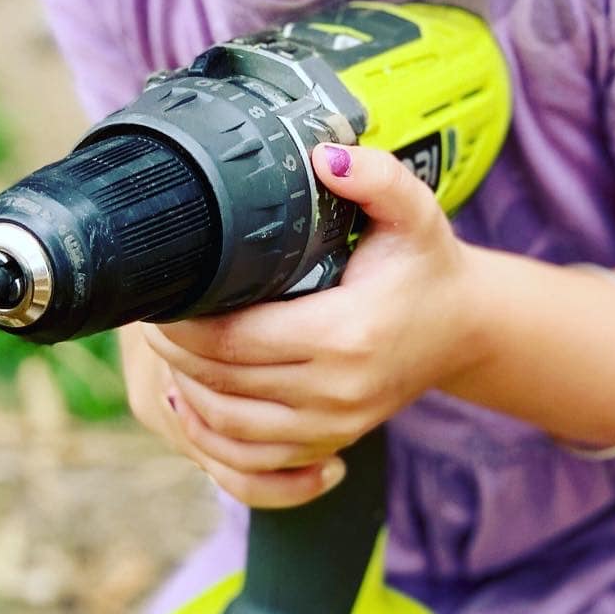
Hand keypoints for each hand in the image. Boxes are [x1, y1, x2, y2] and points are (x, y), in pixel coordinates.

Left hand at [143, 143, 473, 508]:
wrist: (465, 327)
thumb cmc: (425, 264)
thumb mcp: (413, 210)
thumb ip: (375, 177)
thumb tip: (324, 156)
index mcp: (346, 332)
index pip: (235, 338)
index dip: (184, 323)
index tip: (160, 294)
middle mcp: (337, 389)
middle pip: (222, 382)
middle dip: (174, 352)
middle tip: (148, 316)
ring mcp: (334, 424)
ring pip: (229, 425)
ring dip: (186, 392)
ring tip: (164, 352)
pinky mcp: (331, 441)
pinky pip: (253, 457)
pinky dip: (212, 433)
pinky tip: (191, 400)